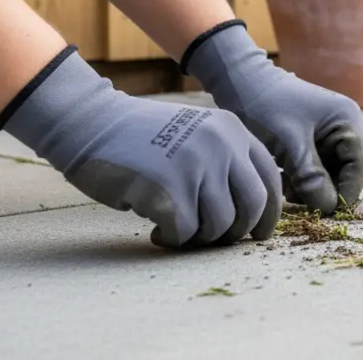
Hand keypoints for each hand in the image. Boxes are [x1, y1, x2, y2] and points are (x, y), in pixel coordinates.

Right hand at [0, 46, 282, 247]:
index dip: (270, 212)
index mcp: (233, 131)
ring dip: (201, 238)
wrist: (92, 123)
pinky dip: (173, 239)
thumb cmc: (142, 137)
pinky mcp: (167, 190)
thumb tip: (250, 212)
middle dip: (238, 231)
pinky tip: (157, 231)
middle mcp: (221, 146)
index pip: (270, 178)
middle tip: (216, 240)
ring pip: (220, 223)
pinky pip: (185, 232)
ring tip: (178, 231)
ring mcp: (195, 166)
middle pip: (253, 205)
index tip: (260, 232)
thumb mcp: (197, 133)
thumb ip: (225, 160)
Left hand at [183, 21, 362, 214]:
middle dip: (333, 190)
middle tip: (308, 205)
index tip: (328, 213)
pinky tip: (287, 184)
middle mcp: (345, 125)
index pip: (359, 165)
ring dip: (318, 187)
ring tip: (291, 192)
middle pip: (352, 170)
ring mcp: (331, 132)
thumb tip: (330, 207)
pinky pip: (321, 167)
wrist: (239, 83)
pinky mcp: (315, 138)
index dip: (347, 191)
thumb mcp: (289, 145)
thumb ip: (312, 177)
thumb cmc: (265, 107)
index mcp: (346, 121)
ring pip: (335, 171)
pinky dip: (307, 179)